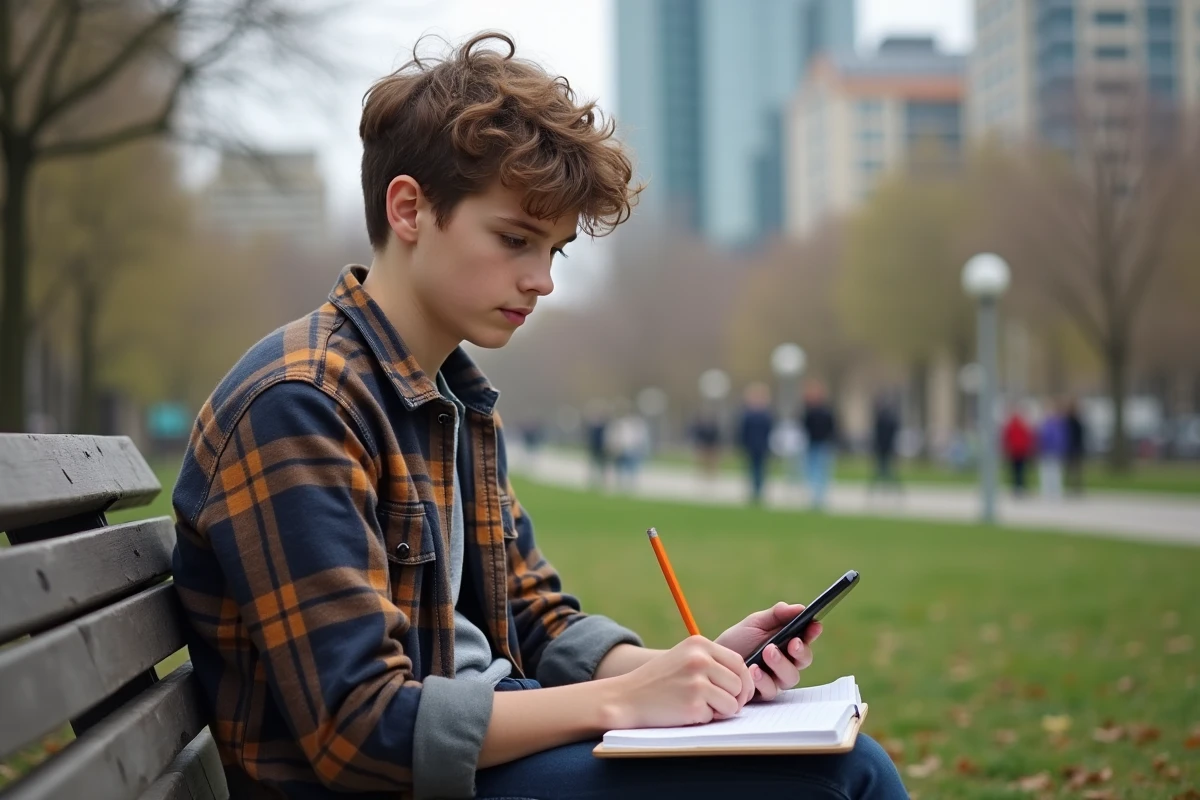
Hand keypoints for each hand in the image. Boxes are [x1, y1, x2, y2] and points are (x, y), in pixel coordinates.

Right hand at [608, 636, 753, 728]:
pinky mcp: (693, 704)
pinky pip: (715, 716)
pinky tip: (685, 711)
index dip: (744, 681)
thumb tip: (746, 679)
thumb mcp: (683, 658)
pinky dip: (704, 719)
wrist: (626, 697)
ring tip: (698, 705)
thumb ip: (711, 661)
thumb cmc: (658, 681)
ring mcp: (697, 681)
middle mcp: (700, 659)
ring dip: (720, 710)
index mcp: (699, 644)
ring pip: (733, 703)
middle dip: (735, 698)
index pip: (739, 662)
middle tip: (720, 705)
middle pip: (741, 683)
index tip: (739, 693)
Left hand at [714, 602, 821, 699]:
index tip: (814, 625)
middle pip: (804, 660)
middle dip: (800, 651)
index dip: (813, 632)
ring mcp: (776, 679)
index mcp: (787, 642)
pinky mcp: (763, 693)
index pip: (806, 638)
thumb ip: (776, 615)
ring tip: (767, 652)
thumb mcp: (755, 623)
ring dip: (781, 664)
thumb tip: (799, 608)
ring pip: (791, 677)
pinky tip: (753, 669)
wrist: (713, 659)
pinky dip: (763, 679)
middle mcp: (786, 662)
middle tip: (792, 642)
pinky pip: (771, 690)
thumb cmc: (737, 640)